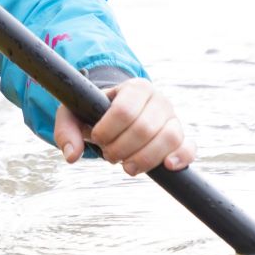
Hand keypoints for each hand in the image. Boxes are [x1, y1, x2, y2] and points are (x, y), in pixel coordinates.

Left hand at [51, 78, 195, 175]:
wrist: (119, 114)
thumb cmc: (96, 113)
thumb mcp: (75, 114)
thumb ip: (66, 130)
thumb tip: (72, 156)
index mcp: (134, 87)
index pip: (124, 110)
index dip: (107, 131)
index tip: (96, 137)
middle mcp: (158, 99)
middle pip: (144, 128)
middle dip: (121, 148)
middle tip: (109, 154)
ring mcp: (172, 118)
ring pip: (168, 138)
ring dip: (144, 159)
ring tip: (127, 166)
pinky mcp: (181, 138)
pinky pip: (188, 148)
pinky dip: (180, 157)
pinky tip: (167, 166)